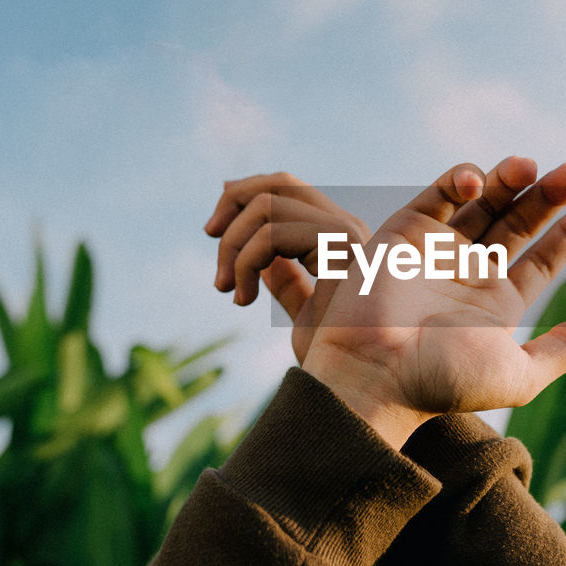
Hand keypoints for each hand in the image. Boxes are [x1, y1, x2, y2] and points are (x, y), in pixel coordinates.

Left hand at [203, 173, 370, 364]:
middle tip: (210, 236)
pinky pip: (272, 235)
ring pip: (268, 205)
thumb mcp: (303, 310)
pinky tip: (243, 299)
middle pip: (281, 182)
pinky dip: (244, 264)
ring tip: (226, 288)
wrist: (355, 383)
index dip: (246, 194)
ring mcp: (347, 233)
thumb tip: (263, 258)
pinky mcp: (341, 245)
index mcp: (340, 239)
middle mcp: (348, 228)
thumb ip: (287, 279)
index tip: (215, 228)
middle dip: (234, 202)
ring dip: (233, 246)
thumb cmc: (335, 359)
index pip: (289, 189)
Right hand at [297, 158, 565, 449]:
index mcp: (497, 305)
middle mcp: (469, 274)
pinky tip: (481, 182)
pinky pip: (438, 196)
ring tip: (531, 166)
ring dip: (509, 180)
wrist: (371, 372)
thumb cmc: (441, 381)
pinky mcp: (403, 232)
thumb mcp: (518, 375)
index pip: (542, 258)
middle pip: (518, 222)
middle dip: (548, 195)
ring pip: (483, 202)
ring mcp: (437, 251)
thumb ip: (562, 349)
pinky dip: (461, 180)